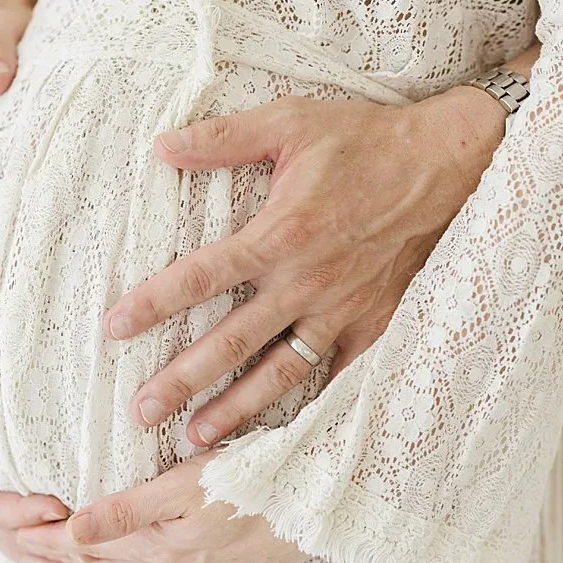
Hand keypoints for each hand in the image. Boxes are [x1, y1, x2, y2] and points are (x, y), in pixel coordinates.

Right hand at [0, 347, 89, 562]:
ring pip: (26, 540)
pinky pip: (31, 525)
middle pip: (15, 536)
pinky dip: (55, 541)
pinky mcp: (1, 494)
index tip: (58, 509)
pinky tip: (86, 553)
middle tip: (93, 554)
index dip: (23, 513)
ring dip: (57, 557)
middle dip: (51, 548)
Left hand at [14, 452, 308, 562]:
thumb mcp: (184, 485)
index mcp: (163, 540)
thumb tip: (72, 530)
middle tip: (33, 553)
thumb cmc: (256, 477)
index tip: (18, 530)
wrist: (324, 500)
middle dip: (70, 560)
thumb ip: (127, 510)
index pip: (93, 541)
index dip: (53, 536)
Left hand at [104, 85, 508, 446]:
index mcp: (280, 234)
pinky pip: (337, 374)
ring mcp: (343, 309)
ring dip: (236, 409)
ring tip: (196, 440)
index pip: (201, 276)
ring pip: (280, 372)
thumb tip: (163, 146)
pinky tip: (280, 433)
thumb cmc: (367, 139)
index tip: (113, 329)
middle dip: (182, 380)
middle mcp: (307, 282)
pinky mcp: (376, 322)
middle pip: (231, 342)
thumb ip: (224, 138)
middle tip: (142, 411)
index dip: (152, 304)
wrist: (449, 162)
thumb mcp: (292, 122)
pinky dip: (308, 405)